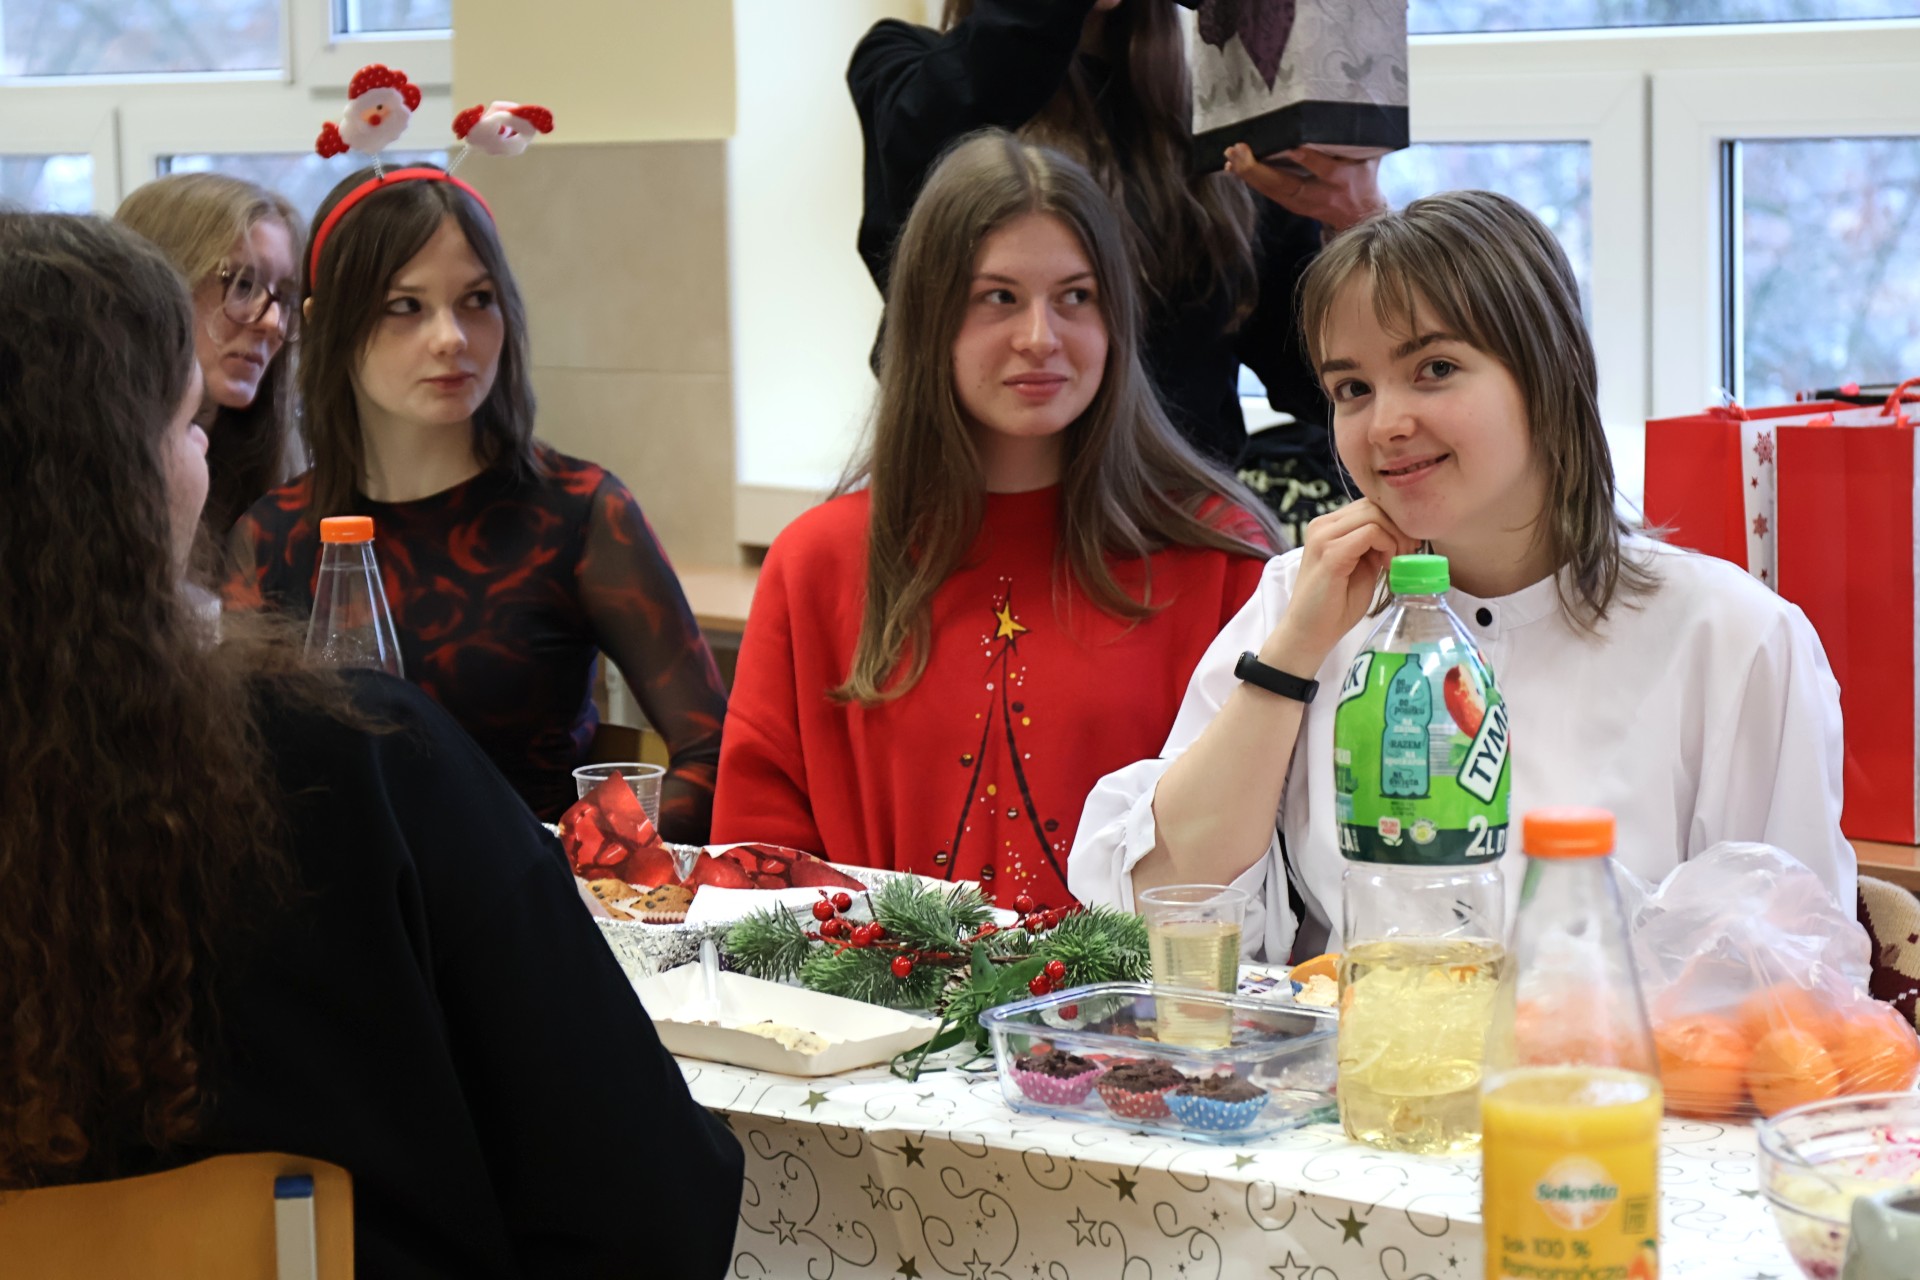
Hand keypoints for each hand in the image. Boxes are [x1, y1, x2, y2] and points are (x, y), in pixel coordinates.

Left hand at [1223, 144, 1386, 232]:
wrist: (1360, 217)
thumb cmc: (1363, 179)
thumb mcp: (1367, 157)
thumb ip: (1353, 138)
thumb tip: (1339, 107)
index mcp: (1341, 178)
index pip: (1322, 167)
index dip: (1306, 158)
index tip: (1291, 146)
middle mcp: (1318, 193)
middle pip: (1286, 183)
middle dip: (1260, 168)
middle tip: (1239, 151)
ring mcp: (1301, 203)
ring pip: (1271, 189)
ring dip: (1248, 173)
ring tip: (1230, 157)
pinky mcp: (1291, 204)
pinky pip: (1267, 191)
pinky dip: (1250, 179)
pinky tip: (1232, 169)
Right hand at [1262, 499, 1416, 672]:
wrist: (1311, 633)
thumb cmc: (1336, 605)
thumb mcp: (1362, 566)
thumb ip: (1374, 545)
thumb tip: (1401, 532)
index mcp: (1328, 526)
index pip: (1369, 504)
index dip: (1394, 522)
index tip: (1407, 548)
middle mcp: (1322, 525)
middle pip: (1374, 505)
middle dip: (1399, 527)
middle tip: (1407, 555)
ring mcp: (1323, 537)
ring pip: (1374, 515)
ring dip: (1395, 537)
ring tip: (1396, 562)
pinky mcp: (1330, 553)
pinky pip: (1371, 533)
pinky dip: (1388, 546)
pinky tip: (1387, 566)